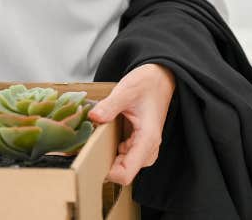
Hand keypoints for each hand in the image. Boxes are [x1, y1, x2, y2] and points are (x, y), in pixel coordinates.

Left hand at [88, 63, 174, 184]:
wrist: (161, 78)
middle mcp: (148, 148)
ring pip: (124, 166)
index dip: (108, 172)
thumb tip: (93, 117)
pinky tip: (105, 137)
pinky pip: (125, 157)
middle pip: (124, 172)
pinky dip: (113, 151)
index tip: (93, 159)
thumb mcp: (126, 90)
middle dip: (106, 164)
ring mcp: (145, 147)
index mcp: (147, 139)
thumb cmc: (147, 84)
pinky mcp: (140, 144)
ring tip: (96, 141)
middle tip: (90, 148)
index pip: (126, 174)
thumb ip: (110, 105)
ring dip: (109, 158)